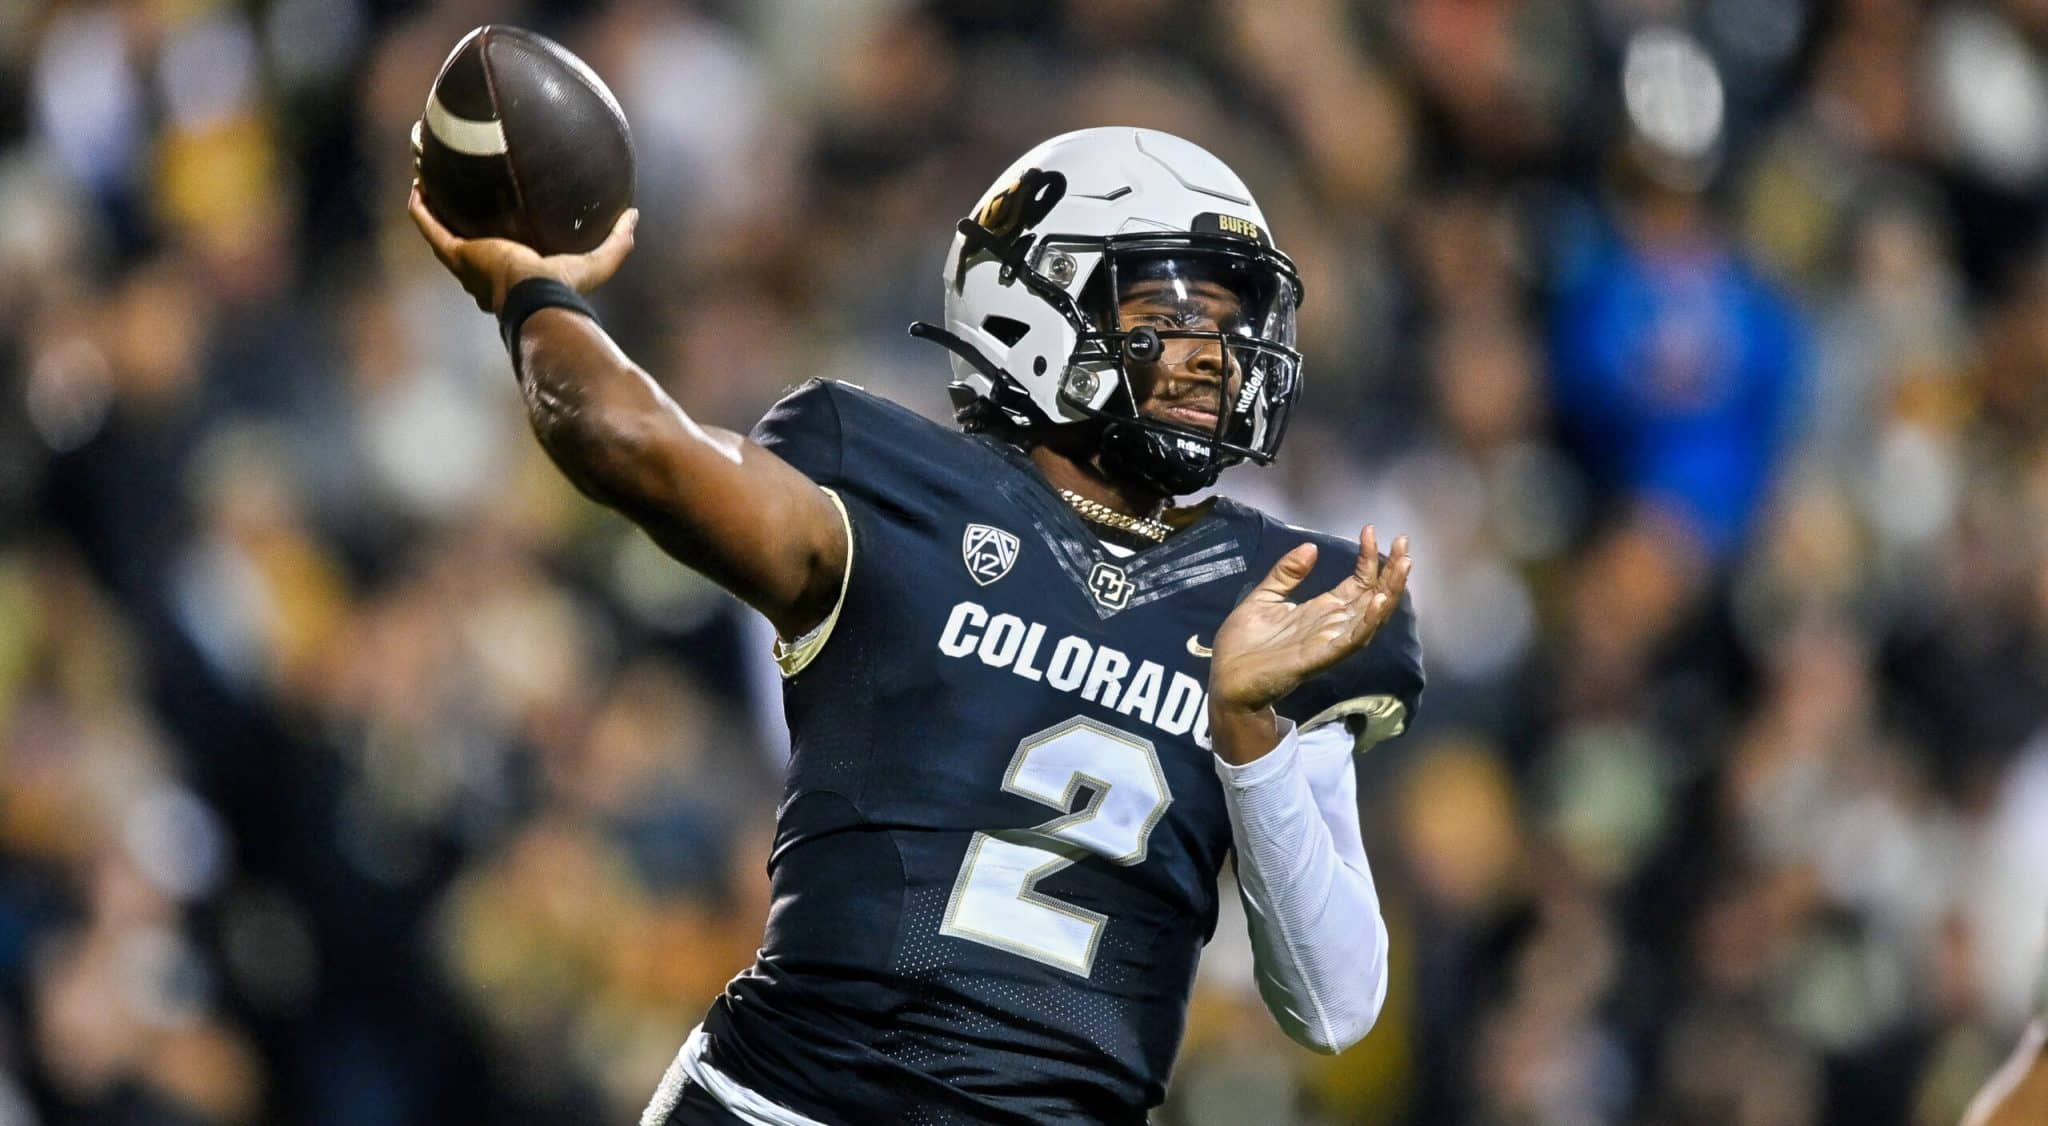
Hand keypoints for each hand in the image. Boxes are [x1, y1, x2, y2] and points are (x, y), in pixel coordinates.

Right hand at [408, 182, 637, 312]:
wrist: (537, 297)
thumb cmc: (565, 288)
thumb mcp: (598, 263)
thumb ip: (618, 242)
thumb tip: (634, 215)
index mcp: (510, 279)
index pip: (497, 262)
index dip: (491, 243)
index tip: (494, 222)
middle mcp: (481, 275)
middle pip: (461, 245)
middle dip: (455, 222)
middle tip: (454, 195)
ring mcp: (465, 264)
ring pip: (439, 232)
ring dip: (431, 208)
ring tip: (427, 181)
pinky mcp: (455, 253)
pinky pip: (429, 225)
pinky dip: (421, 206)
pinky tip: (419, 183)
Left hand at [1209, 525, 1411, 714]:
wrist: (1226, 680)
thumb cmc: (1243, 644)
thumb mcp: (1264, 598)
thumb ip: (1286, 574)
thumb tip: (1311, 547)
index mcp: (1321, 611)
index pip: (1356, 582)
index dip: (1367, 558)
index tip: (1371, 531)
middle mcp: (1332, 625)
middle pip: (1372, 596)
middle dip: (1390, 571)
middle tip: (1404, 540)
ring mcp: (1329, 642)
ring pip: (1370, 616)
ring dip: (1389, 591)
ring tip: (1402, 565)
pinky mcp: (1320, 657)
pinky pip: (1351, 640)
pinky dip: (1368, 622)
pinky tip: (1379, 600)